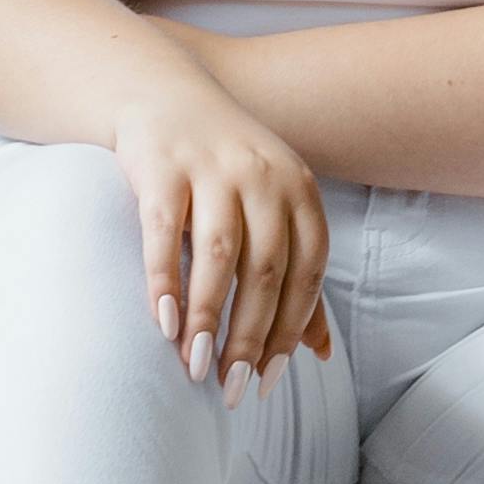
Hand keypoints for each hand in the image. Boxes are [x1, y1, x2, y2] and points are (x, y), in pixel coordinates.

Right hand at [114, 85, 329, 398]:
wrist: (163, 95)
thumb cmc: (225, 169)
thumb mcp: (273, 210)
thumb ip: (297, 276)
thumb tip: (321, 351)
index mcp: (299, 190)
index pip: (307, 273)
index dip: (290, 332)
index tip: (269, 382)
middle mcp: (262, 176)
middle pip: (266, 271)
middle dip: (249, 337)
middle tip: (230, 388)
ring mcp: (212, 167)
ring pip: (219, 256)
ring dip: (208, 318)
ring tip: (194, 366)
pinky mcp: (162, 166)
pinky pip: (164, 233)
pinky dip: (165, 281)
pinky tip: (163, 323)